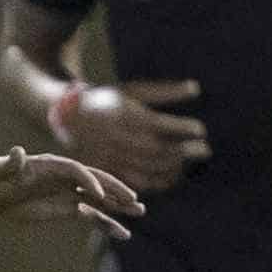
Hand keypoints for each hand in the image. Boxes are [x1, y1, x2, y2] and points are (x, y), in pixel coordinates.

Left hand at [0, 146, 143, 241]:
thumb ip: (10, 163)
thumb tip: (17, 152)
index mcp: (52, 166)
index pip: (76, 171)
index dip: (88, 180)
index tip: (98, 194)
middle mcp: (65, 178)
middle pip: (96, 181)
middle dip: (115, 190)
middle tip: (134, 200)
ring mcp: (69, 193)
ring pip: (99, 199)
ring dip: (119, 205)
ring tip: (140, 212)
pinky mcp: (68, 208)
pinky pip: (92, 216)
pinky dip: (107, 224)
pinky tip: (123, 234)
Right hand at [58, 79, 210, 191]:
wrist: (67, 118)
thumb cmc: (106, 100)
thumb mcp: (132, 90)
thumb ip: (163, 91)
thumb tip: (197, 89)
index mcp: (123, 116)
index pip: (159, 125)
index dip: (182, 129)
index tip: (200, 129)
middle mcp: (116, 138)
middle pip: (156, 150)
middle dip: (184, 152)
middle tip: (205, 150)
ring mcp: (110, 157)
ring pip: (148, 169)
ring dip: (174, 168)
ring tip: (190, 163)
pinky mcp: (107, 171)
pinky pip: (136, 182)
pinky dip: (158, 181)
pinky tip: (173, 175)